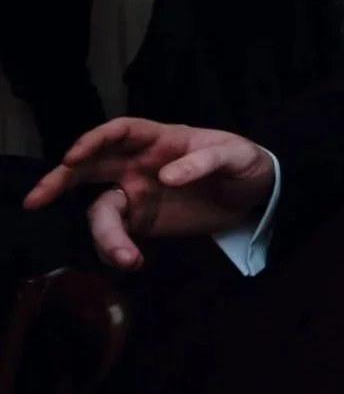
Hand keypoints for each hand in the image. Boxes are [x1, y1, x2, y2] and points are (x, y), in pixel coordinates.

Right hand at [22, 118, 276, 270]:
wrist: (256, 194)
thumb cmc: (245, 162)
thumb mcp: (237, 156)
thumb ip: (206, 161)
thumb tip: (166, 176)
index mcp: (161, 139)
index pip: (120, 132)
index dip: (94, 140)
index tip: (73, 157)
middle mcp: (139, 164)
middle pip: (90, 167)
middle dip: (59, 180)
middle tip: (36, 200)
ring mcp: (137, 193)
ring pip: (101, 210)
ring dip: (103, 234)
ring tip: (125, 258)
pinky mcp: (143, 222)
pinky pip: (116, 233)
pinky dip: (116, 248)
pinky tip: (131, 261)